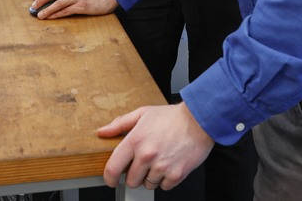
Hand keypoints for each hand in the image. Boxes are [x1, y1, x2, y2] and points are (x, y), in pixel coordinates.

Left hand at [98, 102, 213, 190]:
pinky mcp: (176, 174)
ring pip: (148, 185)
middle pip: (131, 181)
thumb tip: (102, 132)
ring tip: (159, 160)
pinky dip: (166, 180)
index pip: (113, 168)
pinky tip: (169, 165)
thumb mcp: (142, 114)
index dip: (109, 178)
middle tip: (144, 163)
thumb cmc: (172, 117)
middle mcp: (147, 155)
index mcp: (135, 140)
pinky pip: (164, 187)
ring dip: (151, 177)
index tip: (111, 180)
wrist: (199, 120)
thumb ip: (120, 124)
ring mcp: (162, 166)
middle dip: (135, 175)